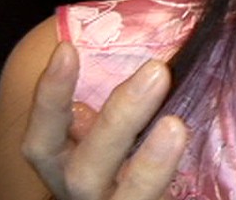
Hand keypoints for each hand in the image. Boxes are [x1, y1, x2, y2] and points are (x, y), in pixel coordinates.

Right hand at [22, 42, 187, 199]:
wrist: (131, 196)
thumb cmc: (122, 156)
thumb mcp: (108, 132)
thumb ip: (120, 104)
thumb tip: (156, 55)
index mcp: (63, 164)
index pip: (45, 135)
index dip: (51, 95)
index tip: (67, 50)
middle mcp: (82, 190)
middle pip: (86, 169)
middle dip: (119, 120)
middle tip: (157, 72)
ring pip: (128, 196)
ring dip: (151, 163)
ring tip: (175, 126)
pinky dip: (171, 177)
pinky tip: (191, 151)